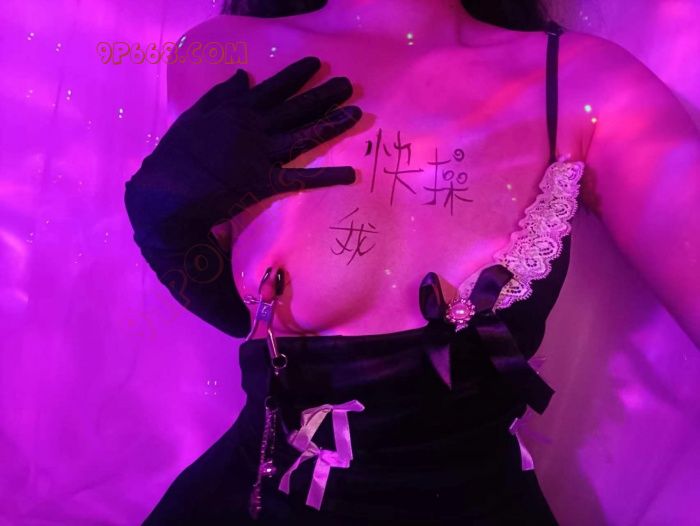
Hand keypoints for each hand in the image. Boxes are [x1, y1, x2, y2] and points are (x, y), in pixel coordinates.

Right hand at [145, 56, 361, 210]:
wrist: (165, 194)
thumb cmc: (175, 156)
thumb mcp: (194, 117)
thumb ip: (220, 95)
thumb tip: (242, 75)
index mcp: (236, 110)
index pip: (273, 87)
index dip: (297, 75)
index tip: (317, 63)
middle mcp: (254, 128)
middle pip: (296, 108)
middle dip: (324, 94)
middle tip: (348, 83)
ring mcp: (260, 155)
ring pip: (304, 136)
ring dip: (332, 124)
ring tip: (357, 113)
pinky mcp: (263, 183)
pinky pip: (300, 180)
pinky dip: (326, 178)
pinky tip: (350, 174)